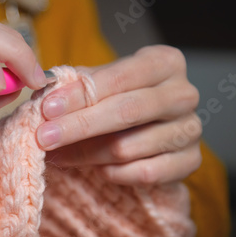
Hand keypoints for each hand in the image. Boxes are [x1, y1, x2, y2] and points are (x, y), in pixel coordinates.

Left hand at [37, 45, 201, 185]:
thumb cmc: (120, 98)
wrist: (152, 129)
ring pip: (129, 147)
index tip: (47, 109)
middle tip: (44, 137)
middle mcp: (183, 94)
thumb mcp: (100, 83)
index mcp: (164, 63)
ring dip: (86, 154)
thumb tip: (45, 89)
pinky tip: (95, 168)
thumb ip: (77, 84)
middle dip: (78, 126)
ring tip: (59, 155)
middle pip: (126, 112)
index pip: (118, 78)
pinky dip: (113, 173)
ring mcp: (190, 129)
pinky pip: (144, 173)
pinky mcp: (191, 162)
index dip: (79, 94)